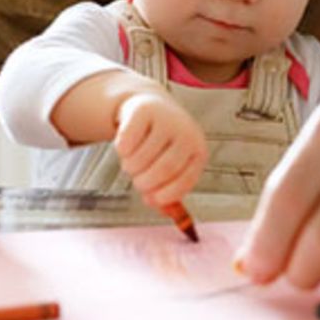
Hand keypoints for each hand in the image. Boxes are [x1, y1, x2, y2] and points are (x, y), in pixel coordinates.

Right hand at [112, 92, 207, 207]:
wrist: (152, 106)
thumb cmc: (163, 144)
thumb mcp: (172, 166)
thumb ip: (169, 192)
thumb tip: (166, 213)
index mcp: (198, 150)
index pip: (186, 179)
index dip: (167, 195)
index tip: (150, 200)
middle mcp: (187, 132)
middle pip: (164, 169)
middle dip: (145, 183)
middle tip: (137, 182)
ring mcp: (166, 119)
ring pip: (141, 158)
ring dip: (130, 168)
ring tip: (132, 163)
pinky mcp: (144, 110)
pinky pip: (126, 142)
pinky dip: (121, 151)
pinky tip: (125, 146)